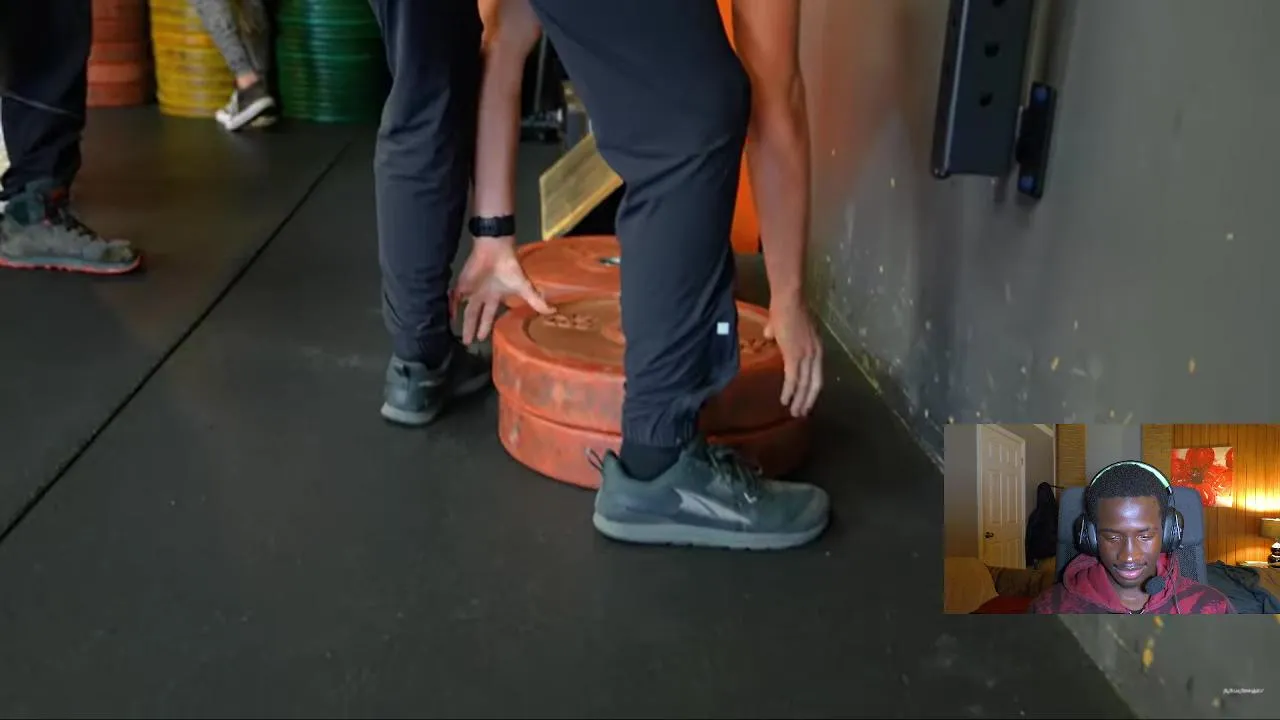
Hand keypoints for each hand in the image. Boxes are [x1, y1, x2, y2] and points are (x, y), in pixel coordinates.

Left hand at [452, 237, 554, 343]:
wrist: (495, 251)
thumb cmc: (509, 268)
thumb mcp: (523, 287)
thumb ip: (535, 300)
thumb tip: (552, 311)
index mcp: (495, 296)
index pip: (489, 315)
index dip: (486, 326)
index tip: (483, 339)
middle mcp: (482, 295)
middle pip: (475, 315)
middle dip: (472, 329)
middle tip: (469, 344)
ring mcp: (471, 290)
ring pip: (465, 310)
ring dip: (463, 323)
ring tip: (460, 337)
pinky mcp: (462, 284)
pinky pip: (454, 299)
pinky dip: (451, 308)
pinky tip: (449, 318)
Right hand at [763, 296, 822, 416]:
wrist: (787, 299)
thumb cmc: (784, 307)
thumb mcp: (783, 324)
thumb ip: (776, 331)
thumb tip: (768, 334)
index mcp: (816, 347)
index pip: (817, 373)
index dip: (812, 388)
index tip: (807, 399)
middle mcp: (815, 354)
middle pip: (815, 384)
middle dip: (808, 400)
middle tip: (802, 413)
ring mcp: (806, 356)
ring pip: (805, 385)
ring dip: (799, 400)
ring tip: (795, 413)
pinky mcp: (794, 356)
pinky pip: (793, 379)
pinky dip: (790, 392)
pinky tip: (785, 402)